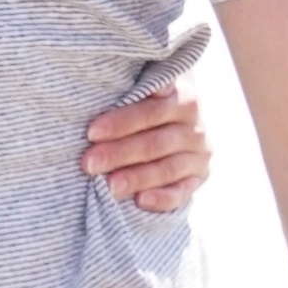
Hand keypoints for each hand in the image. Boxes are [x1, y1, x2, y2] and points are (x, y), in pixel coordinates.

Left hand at [80, 76, 211, 216]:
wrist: (174, 134)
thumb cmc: (142, 114)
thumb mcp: (141, 99)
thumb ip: (133, 95)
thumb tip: (102, 85)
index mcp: (182, 99)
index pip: (151, 110)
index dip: (122, 121)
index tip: (92, 132)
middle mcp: (195, 127)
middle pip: (155, 142)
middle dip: (119, 153)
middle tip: (89, 163)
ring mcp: (199, 155)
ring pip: (167, 168)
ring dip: (137, 178)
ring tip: (109, 185)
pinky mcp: (198, 180)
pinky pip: (181, 192)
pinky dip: (162, 198)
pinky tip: (140, 201)